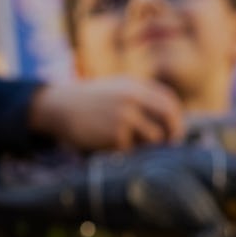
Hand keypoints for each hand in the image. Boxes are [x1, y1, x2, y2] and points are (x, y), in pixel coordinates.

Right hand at [28, 77, 184, 152]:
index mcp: (134, 86)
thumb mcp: (116, 91)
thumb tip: (167, 122)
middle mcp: (133, 97)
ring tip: (126, 144)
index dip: (176, 119)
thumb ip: (140, 100)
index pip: (169, 101)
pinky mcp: (116, 133)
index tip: (174, 133)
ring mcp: (125, 114)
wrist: (59, 107)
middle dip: (173, 133)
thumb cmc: (89, 104)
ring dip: (146, 145)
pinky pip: (132, 148)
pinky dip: (125, 151)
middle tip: (170, 147)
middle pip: (168, 116)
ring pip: (153, 136)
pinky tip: (108, 144)